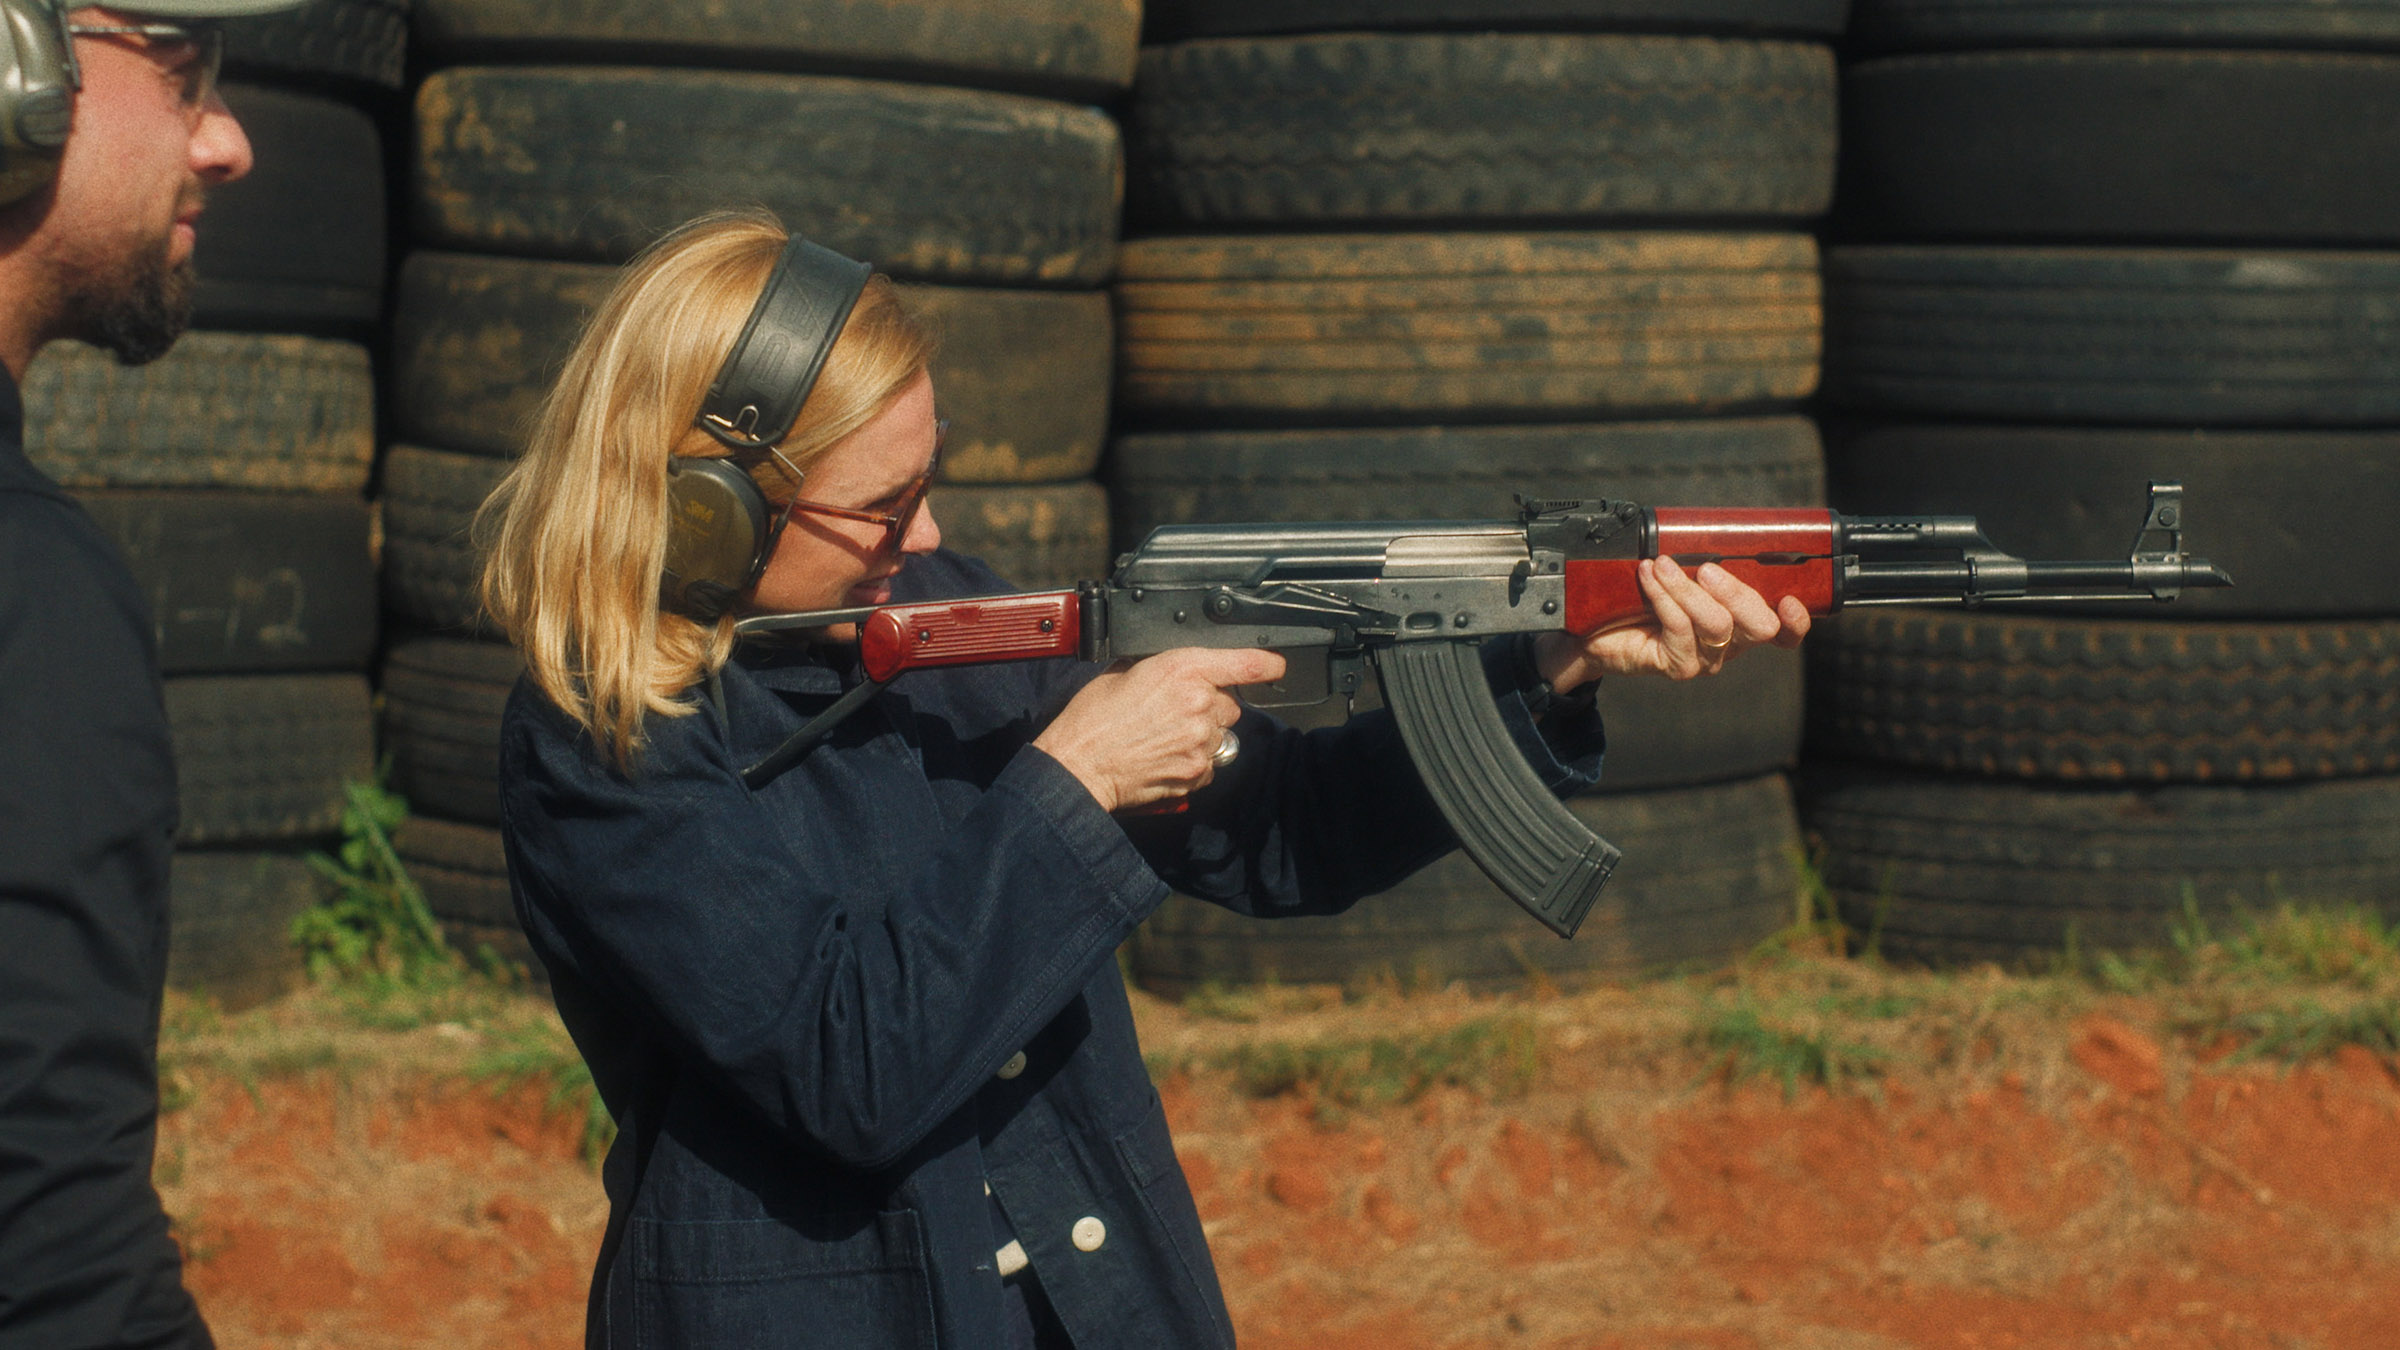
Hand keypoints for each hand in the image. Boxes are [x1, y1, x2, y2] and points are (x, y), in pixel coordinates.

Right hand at [1033, 647, 1286, 812]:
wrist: (1079, 765)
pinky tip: (1164, 756)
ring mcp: (1202, 740)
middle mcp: (1199, 702)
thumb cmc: (1092, 719)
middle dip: (1209, 706)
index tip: (1275, 665)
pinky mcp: (1197, 771)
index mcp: (1181, 668)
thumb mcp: (1123, 672)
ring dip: (1202, 735)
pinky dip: (1193, 761)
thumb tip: (1176, 671)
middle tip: (1173, 712)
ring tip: (1164, 737)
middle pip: (1229, 703)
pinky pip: (1210, 763)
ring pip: (1221, 734)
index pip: (1246, 662)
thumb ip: (1162, 668)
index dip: (1266, 663)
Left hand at [1535, 556, 1809, 693]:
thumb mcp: (1679, 574)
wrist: (1595, 632)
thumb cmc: (1640, 600)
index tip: (1788, 599)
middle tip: (1708, 568)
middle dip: (1737, 591)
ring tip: (1663, 564)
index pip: (1783, 632)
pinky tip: (1648, 575)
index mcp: (1740, 623)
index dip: (1795, 621)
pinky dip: (1663, 594)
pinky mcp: (1677, 666)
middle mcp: (1729, 646)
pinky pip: (1678, 626)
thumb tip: (1708, 527)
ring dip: (1688, 588)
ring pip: (1716, 624)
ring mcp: (1705, 660)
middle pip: (1759, 627)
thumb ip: (1700, 558)